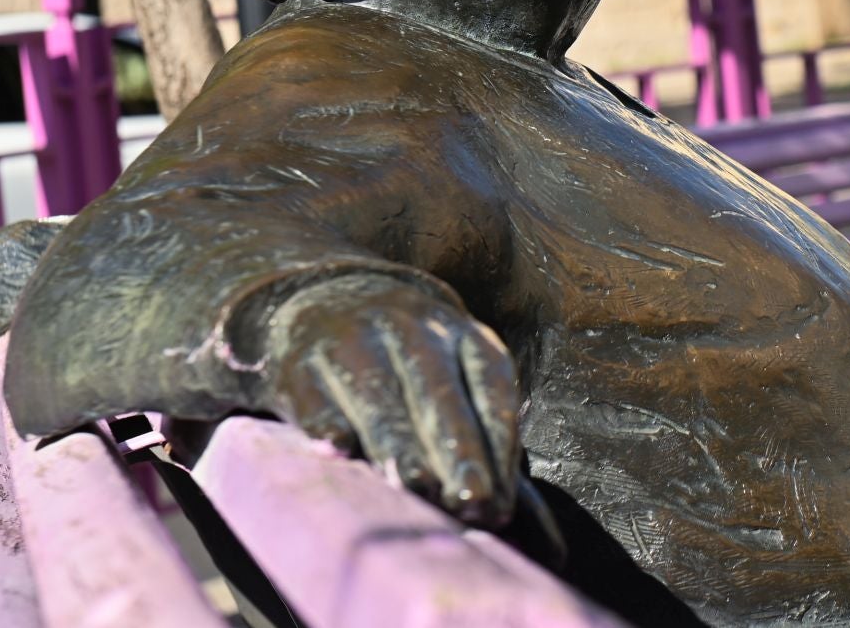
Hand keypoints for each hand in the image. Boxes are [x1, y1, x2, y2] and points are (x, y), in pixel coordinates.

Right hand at [260, 272, 521, 526]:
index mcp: (463, 337)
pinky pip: (317, 391)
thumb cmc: (412, 372)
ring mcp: (354, 337)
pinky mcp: (302, 359)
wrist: (325, 304)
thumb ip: (495, 461)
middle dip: (456, 448)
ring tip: (416, 487)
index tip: (501, 501)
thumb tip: (548, 546)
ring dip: (398, 441)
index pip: (490, 386)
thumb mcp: (459, 391)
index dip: (497, 443)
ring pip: (379, 391)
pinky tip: (339, 449)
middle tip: (471, 502)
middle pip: (438, 391)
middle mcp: (412, 328)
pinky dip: (327, 419)